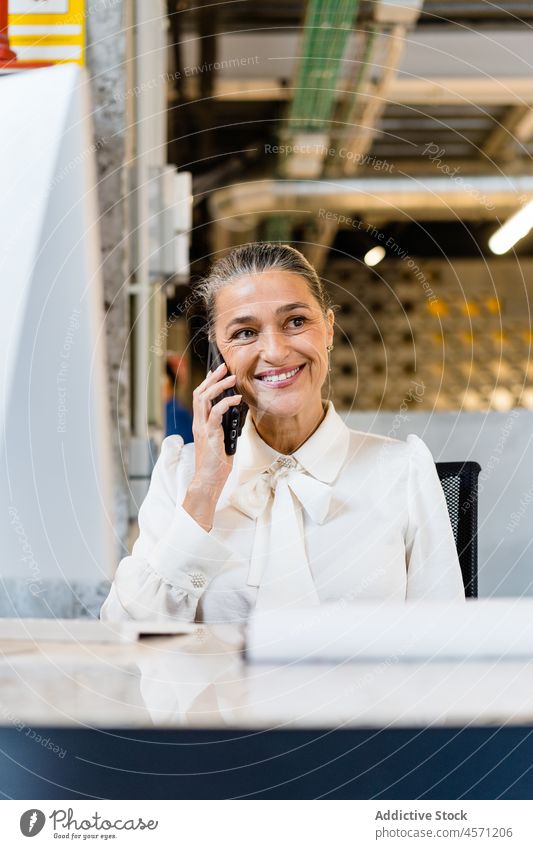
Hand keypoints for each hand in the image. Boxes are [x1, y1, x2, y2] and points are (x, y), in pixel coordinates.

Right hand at [184, 363, 241, 523]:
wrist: (207, 480)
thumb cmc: (216, 465)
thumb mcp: (222, 441)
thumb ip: (226, 428)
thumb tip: (239, 416)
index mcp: (200, 424)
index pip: (199, 398)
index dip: (207, 383)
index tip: (217, 373)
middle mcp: (198, 424)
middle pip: (199, 393)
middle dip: (212, 378)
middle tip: (224, 367)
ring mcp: (203, 428)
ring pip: (204, 399)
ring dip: (218, 386)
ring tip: (231, 378)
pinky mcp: (210, 435)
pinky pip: (215, 413)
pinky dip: (226, 403)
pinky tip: (236, 399)